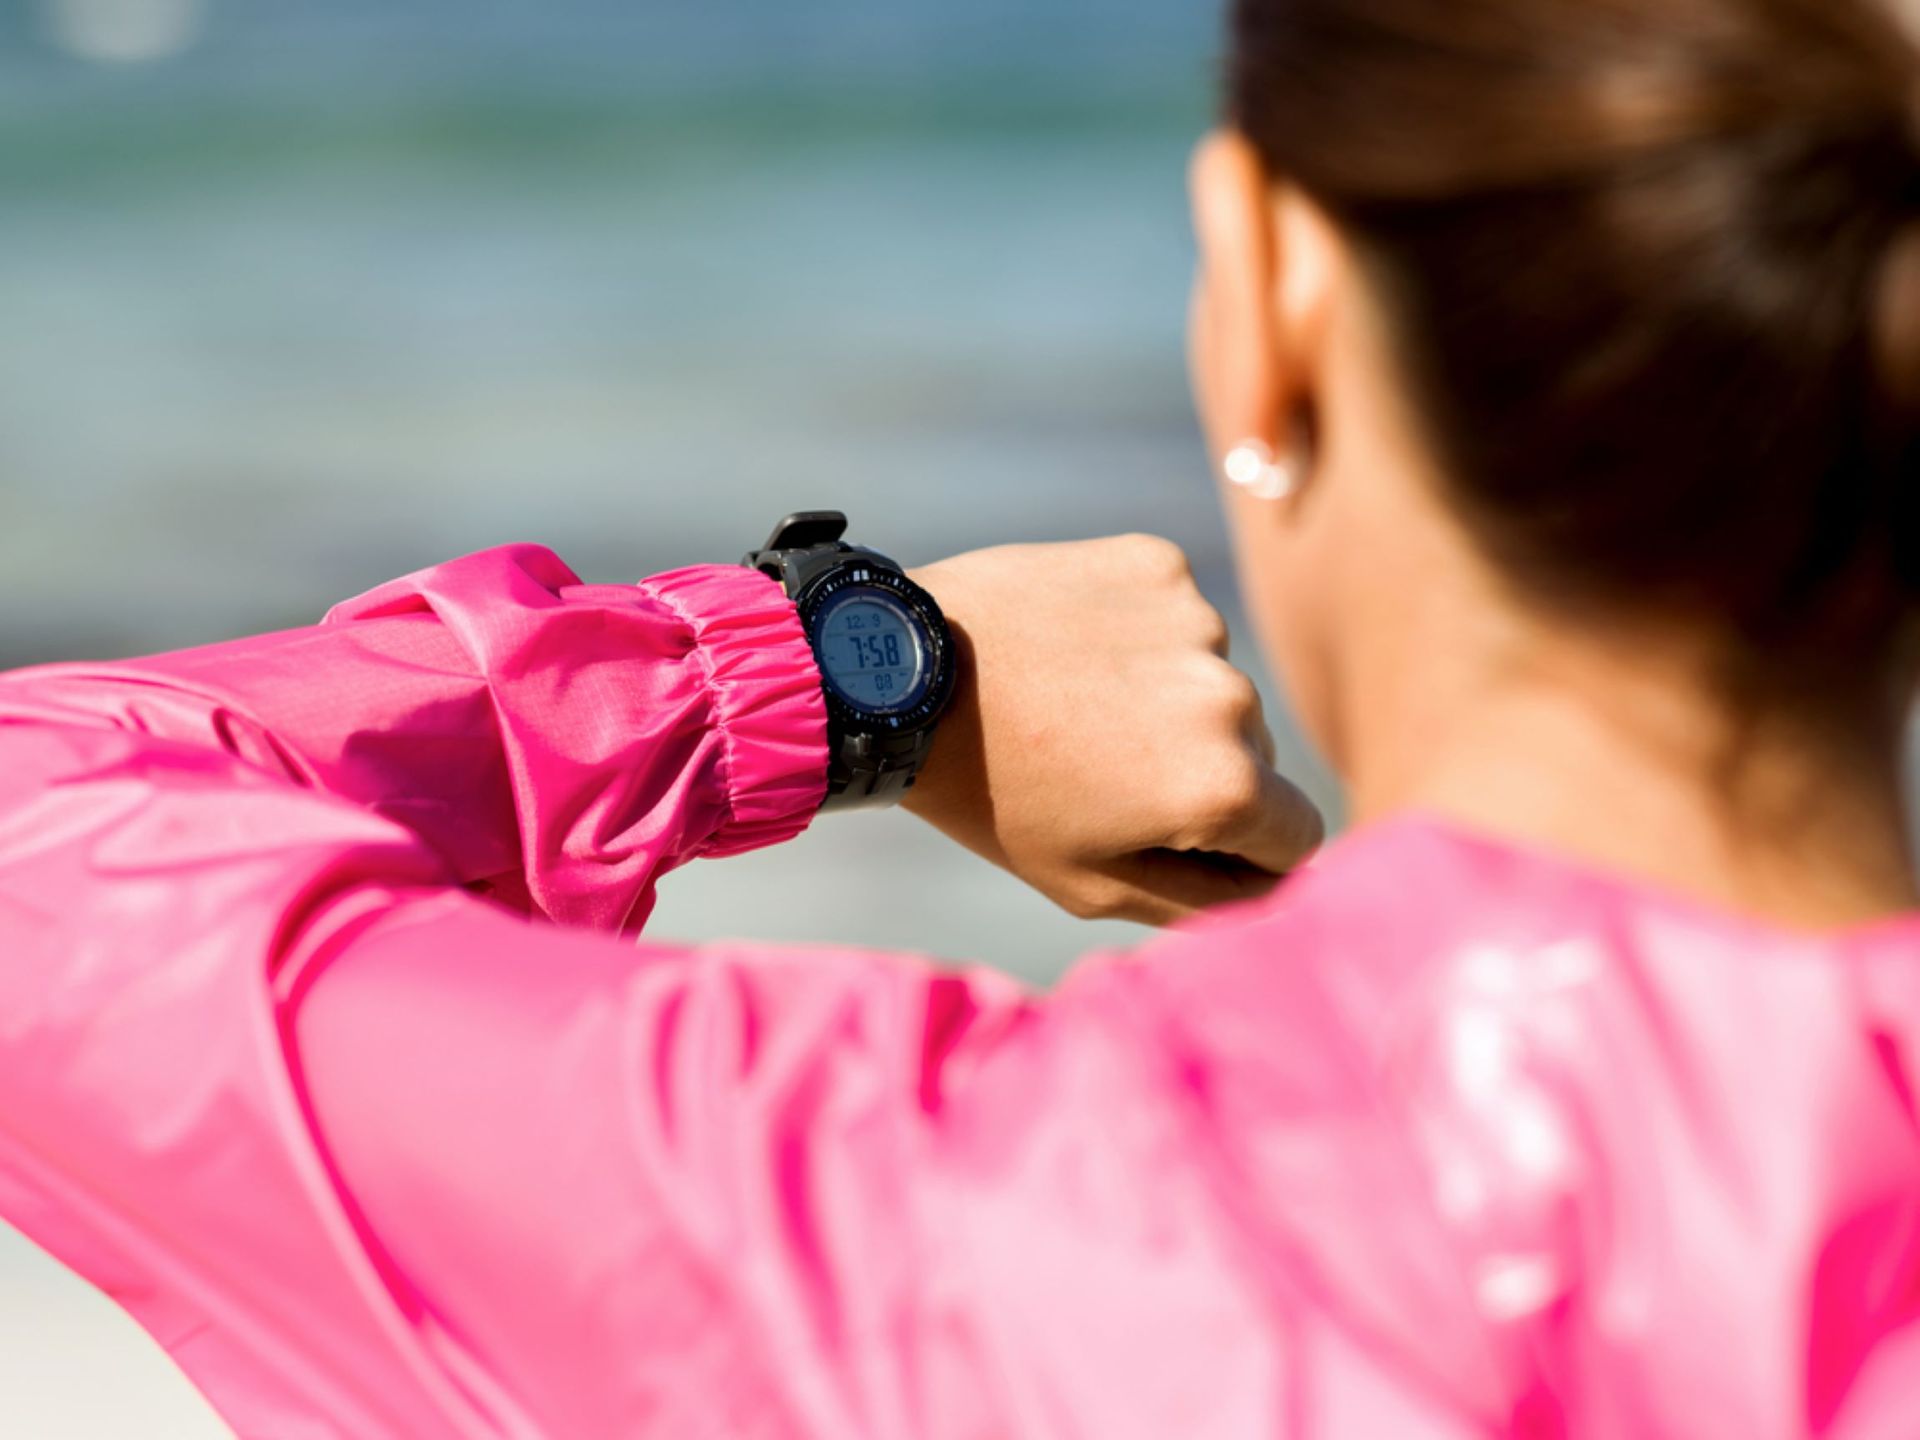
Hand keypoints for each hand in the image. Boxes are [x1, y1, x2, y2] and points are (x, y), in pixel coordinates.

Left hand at [904, 535, 1321, 925]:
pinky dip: (1135, 637)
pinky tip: (1067, 653)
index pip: (1301, 837)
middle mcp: (1231, 695)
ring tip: (1070, 710)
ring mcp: (1195, 619)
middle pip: (1257, 756)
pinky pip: (1175, 618)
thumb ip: (1208, 902)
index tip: (1175, 837)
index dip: (1243, 851)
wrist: (898, 676)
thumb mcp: (1095, 885)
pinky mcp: (1158, 563)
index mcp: (1225, 787)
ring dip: (1163, 701)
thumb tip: (1287, 894)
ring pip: (1213, 683)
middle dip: (1198, 772)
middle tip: (1095, 772)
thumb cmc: (993, 797)